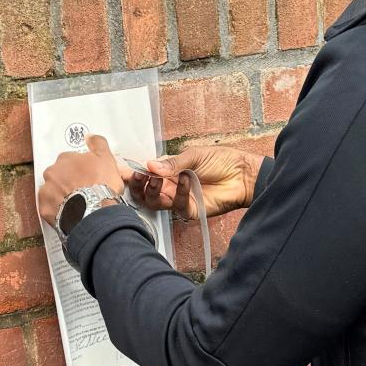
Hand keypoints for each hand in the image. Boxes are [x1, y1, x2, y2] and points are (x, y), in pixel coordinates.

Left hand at [37, 134, 126, 228]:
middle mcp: (52, 173)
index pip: (70, 159)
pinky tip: (71, 212)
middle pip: (60, 174)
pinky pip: (50, 208)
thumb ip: (98, 143)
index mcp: (65, 159)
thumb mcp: (106, 158)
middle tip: (84, 190)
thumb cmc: (100, 185)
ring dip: (63, 195)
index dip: (81, 168)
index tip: (89, 176)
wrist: (94, 210)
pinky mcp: (46, 209)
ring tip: (78, 203)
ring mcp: (47, 191)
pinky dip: (59, 210)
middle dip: (70, 180)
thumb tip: (91, 137)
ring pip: (53, 191)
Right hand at [125, 145, 263, 220]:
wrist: (243, 175)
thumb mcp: (194, 155)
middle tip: (140, 176)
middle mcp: (171, 186)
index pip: (146, 174)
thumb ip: (172, 162)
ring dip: (152, 191)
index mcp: (169, 171)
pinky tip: (184, 181)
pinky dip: (178, 193)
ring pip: (155, 202)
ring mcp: (180, 199)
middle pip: (145, 192)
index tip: (123, 170)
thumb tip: (150, 165)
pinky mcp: (191, 210)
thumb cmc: (222, 161)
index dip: (134, 174)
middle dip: (139, 185)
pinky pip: (177, 206)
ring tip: (156, 180)